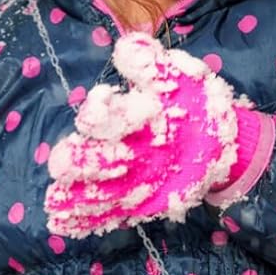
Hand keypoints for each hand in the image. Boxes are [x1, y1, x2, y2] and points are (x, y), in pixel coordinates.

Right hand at [45, 33, 266, 236]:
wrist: (218, 140)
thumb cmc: (194, 101)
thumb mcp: (181, 76)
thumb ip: (152, 64)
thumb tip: (126, 48)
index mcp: (121, 116)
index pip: (99, 116)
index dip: (99, 114)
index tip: (107, 104)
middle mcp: (113, 147)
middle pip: (83, 155)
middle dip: (81, 160)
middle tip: (81, 164)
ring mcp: (120, 178)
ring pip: (88, 188)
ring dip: (74, 195)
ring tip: (56, 204)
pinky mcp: (131, 203)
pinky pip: (104, 214)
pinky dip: (84, 220)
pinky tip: (64, 226)